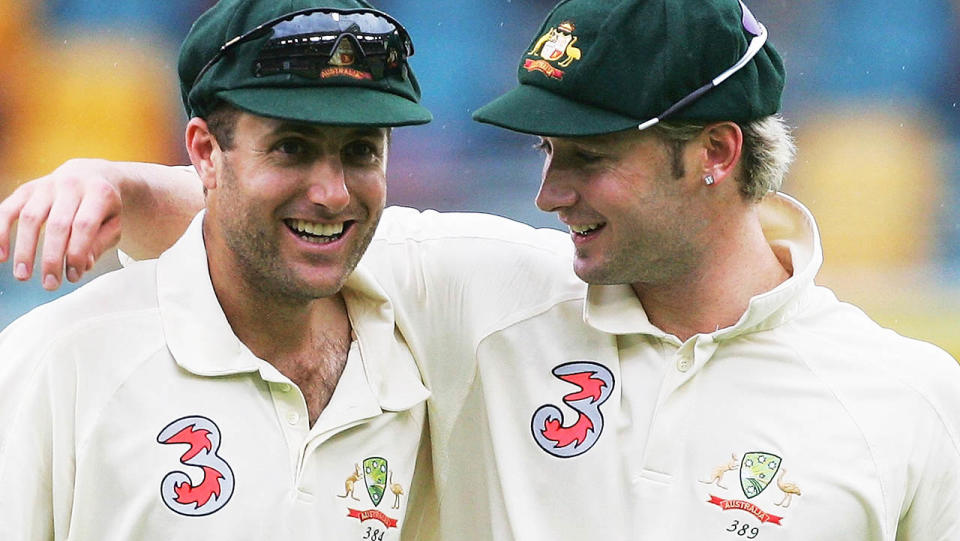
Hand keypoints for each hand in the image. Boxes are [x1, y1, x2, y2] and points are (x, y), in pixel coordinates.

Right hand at [0, 159, 121, 289]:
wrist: (91, 175)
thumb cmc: (103, 208)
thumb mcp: (113, 224)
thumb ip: (100, 244)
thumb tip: (82, 265)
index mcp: (98, 193)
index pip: (84, 225)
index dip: (76, 253)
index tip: (73, 276)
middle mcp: (71, 185)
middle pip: (57, 225)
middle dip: (51, 258)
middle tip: (49, 284)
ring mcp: (46, 185)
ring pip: (30, 218)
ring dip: (24, 250)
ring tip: (23, 276)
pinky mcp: (26, 189)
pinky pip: (8, 209)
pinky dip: (1, 232)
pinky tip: (1, 255)